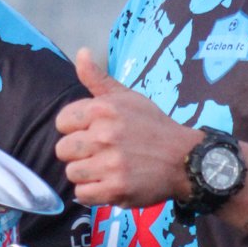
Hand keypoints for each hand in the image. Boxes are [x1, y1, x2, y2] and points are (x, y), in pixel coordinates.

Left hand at [55, 47, 198, 207]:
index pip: (62, 121)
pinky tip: (107, 184)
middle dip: (79, 153)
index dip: (74, 129)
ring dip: (86, 174)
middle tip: (100, 154)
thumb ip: (99, 79)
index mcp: (104, 109)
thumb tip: (81, 52)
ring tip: (105, 169)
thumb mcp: (129, 97)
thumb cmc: (153, 127)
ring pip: (71, 173)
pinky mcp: (116, 188)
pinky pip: (82, 194)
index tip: (91, 133)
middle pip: (63, 149)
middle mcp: (105, 135)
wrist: (185, 159)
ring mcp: (110, 163)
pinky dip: (92, 193)